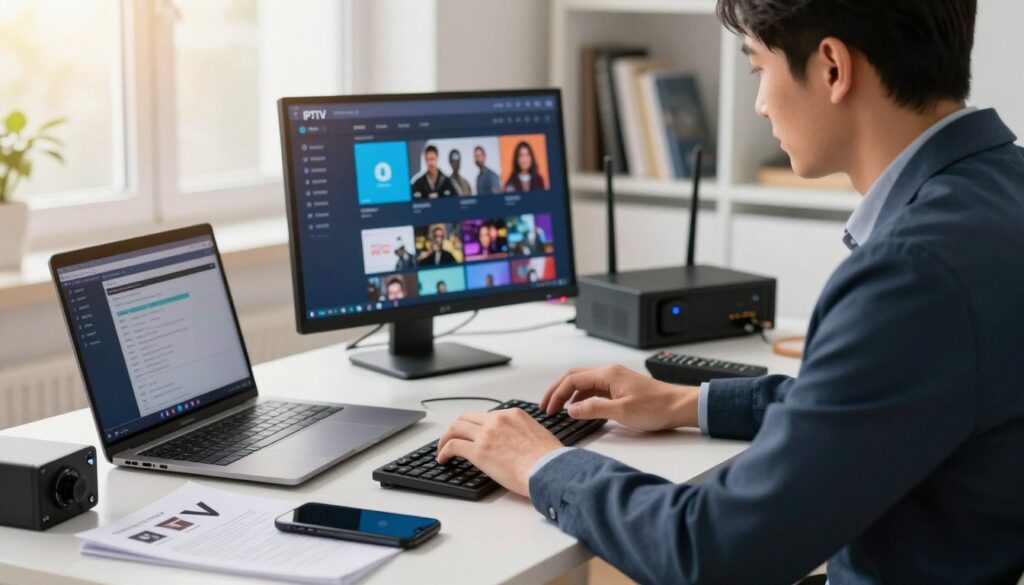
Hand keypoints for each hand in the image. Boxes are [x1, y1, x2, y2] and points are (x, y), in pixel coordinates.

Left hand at [437, 409, 561, 496]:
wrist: (549, 469)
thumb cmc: (549, 459)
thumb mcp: (537, 435)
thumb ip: (522, 433)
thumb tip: (516, 443)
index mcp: (513, 414)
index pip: (486, 415)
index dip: (475, 425)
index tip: (471, 434)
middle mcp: (497, 420)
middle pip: (467, 417)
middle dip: (457, 428)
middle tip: (451, 438)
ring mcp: (486, 434)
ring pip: (456, 428)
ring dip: (446, 438)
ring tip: (442, 449)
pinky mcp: (478, 451)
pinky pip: (453, 446)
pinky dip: (443, 451)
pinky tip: (443, 459)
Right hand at [540, 364, 698, 431]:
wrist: (679, 406)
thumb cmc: (657, 407)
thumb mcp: (622, 412)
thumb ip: (594, 409)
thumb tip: (571, 410)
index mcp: (608, 374)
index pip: (573, 379)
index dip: (557, 394)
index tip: (548, 408)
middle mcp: (610, 373)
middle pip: (574, 376)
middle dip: (557, 390)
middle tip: (545, 406)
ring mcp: (615, 379)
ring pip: (584, 382)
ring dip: (569, 394)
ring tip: (559, 409)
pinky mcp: (620, 388)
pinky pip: (594, 389)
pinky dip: (582, 397)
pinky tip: (580, 409)